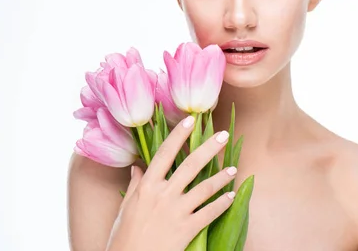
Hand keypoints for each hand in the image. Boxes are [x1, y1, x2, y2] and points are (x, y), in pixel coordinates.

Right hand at [106, 115, 236, 250]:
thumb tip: (137, 168)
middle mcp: (163, 195)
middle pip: (190, 165)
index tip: (191, 119)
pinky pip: (209, 212)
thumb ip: (135, 186)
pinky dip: (222, 203)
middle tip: (222, 135)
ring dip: (222, 177)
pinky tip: (231, 196)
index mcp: (146, 186)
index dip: (178, 135)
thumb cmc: (124, 237)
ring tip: (233, 168)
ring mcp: (176, 212)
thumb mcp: (125, 209)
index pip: (165, 154)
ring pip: (204, 188)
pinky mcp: (187, 229)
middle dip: (209, 148)